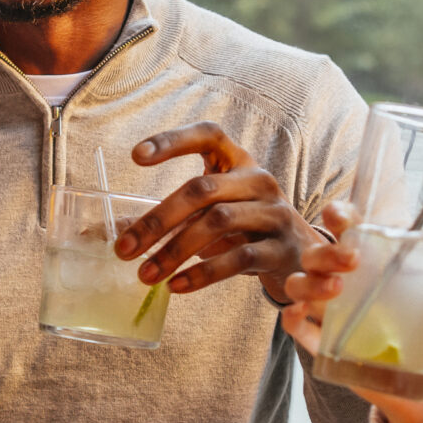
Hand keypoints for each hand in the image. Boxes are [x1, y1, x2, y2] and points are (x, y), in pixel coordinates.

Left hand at [116, 123, 341, 301]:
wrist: (309, 260)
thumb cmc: (247, 229)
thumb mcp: (210, 215)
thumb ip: (170, 217)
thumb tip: (113, 231)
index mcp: (238, 162)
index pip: (208, 135)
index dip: (173, 141)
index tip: (135, 156)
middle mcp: (259, 180)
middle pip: (202, 189)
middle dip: (158, 219)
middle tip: (123, 249)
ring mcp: (274, 213)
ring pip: (218, 223)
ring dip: (175, 251)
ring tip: (144, 275)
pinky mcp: (281, 248)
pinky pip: (238, 258)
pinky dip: (202, 274)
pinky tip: (176, 286)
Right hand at [279, 206, 422, 422]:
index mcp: (376, 264)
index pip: (350, 231)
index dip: (339, 216)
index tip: (341, 215)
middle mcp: (350, 285)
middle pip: (318, 256)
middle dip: (327, 252)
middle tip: (352, 259)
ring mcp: (335, 316)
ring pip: (300, 286)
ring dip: (309, 282)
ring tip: (336, 289)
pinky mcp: (328, 348)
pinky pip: (298, 328)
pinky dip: (292, 317)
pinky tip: (300, 313)